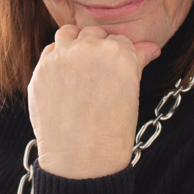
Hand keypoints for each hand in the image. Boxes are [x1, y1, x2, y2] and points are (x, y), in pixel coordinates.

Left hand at [27, 24, 160, 179]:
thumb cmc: (113, 129)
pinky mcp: (42, 68)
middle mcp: (90, 48)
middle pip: (93, 33)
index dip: (117, 55)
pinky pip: (49, 52)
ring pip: (67, 33)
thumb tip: (152, 47)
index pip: (119, 40)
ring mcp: (63, 56)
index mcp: (119, 52)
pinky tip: (63, 81)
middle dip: (95, 48)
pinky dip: (56, 60)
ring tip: (78, 69)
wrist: (82, 160)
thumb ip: (138, 61)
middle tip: (96, 74)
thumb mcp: (132, 92)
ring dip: (73, 44)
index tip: (113, 72)